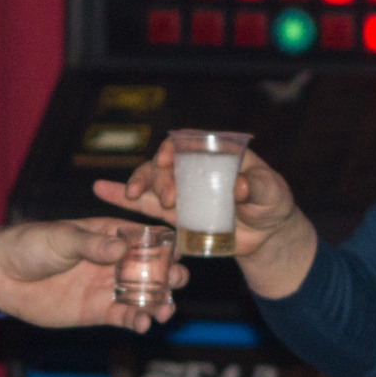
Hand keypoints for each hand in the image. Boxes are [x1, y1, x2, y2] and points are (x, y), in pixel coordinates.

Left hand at [0, 218, 186, 331]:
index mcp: (112, 234)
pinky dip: (137, 321)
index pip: (147, 238)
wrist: (2, 275)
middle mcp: (117, 261)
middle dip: (171, 275)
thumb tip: (121, 247)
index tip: (179, 254)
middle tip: (176, 282)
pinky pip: (125, 316)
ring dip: (160, 302)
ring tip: (165, 310)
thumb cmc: (31, 244)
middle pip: (154, 268)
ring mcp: (109, 286)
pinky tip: (144, 324)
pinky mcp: (99, 311)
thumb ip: (91, 244)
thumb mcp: (62, 238)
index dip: (167, 245)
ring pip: (145, 295)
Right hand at [95, 142, 320, 299]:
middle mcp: (193, 166)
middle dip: (158, 176)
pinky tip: (102, 190)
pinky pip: (145, 204)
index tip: (166, 161)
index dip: (173, 147)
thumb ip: (259, 188)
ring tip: (133, 196)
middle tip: (166, 199)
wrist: (267, 235)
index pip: (188, 141)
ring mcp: (181, 189)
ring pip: (151, 179)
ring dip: (139, 185)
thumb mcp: (273, 194)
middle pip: (165, 162)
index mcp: (216, 153)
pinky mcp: (174, 213)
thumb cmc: (272, 204)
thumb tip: (240, 188)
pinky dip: (123, 196)